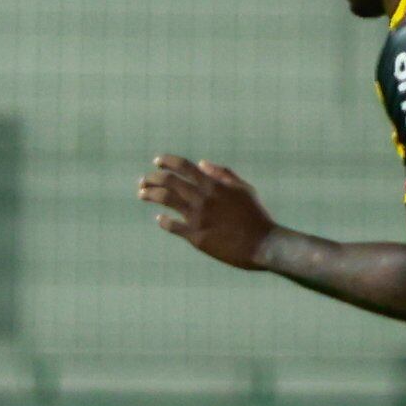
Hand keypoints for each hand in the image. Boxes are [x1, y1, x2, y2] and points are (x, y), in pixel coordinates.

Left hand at [137, 155, 276, 269]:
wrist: (263, 244)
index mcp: (214, 185)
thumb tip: (201, 164)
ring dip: (149, 194)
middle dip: (152, 178)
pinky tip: (160, 218)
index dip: (168, 161)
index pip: (184, 166)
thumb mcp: (243, 189)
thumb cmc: (255, 216)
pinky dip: (163, 221)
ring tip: (142, 193)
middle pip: (169, 181)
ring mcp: (198, 217)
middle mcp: (203, 198)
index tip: (157, 161)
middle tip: (143, 180)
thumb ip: (222, 174)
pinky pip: (172, 225)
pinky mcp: (196, 237)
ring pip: (165, 199)